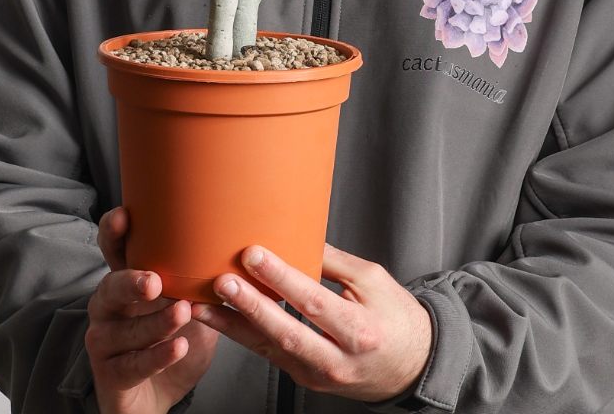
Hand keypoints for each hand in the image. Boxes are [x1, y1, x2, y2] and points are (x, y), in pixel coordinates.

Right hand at [86, 208, 217, 413]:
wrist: (160, 393)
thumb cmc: (177, 337)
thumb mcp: (193, 304)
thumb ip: (202, 279)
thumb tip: (239, 246)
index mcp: (126, 280)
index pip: (113, 250)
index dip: (113, 231)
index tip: (124, 215)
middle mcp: (107, 307)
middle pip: (110, 287)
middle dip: (131, 281)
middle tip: (155, 281)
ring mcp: (104, 341)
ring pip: (124, 330)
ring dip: (154, 322)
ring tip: (183, 313)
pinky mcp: (110, 374)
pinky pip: (131, 364)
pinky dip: (156, 356)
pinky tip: (178, 347)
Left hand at [191, 243, 431, 402]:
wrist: (412, 365)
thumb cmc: (396, 317)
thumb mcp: (373, 281)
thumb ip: (334, 261)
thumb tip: (297, 234)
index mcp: (359, 330)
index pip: (313, 302)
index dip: (281, 278)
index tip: (253, 254)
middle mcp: (338, 359)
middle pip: (287, 333)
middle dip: (251, 307)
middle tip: (221, 281)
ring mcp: (319, 375)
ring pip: (270, 350)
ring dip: (233, 328)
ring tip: (201, 305)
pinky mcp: (305, 379)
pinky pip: (270, 355)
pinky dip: (242, 337)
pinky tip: (219, 319)